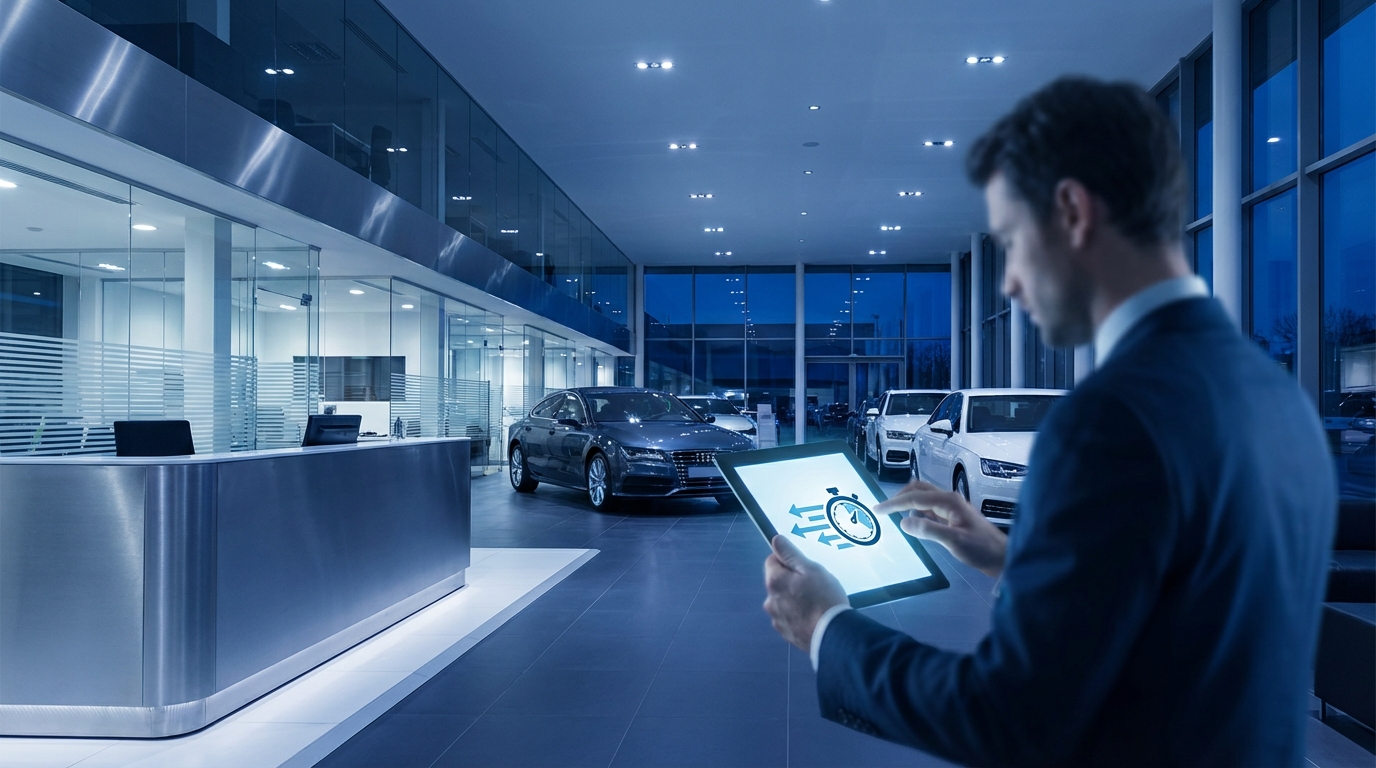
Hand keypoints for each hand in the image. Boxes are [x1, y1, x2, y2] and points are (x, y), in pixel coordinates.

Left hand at [763, 535, 848, 651]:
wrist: (833, 636)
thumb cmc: (824, 597)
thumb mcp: (811, 569)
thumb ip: (790, 554)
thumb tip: (775, 540)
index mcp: (774, 582)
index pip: (772, 561)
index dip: (788, 560)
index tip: (805, 568)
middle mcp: (770, 600)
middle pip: (778, 582)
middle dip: (791, 581)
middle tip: (814, 586)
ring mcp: (777, 619)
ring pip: (783, 601)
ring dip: (793, 599)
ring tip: (816, 604)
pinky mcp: (786, 634)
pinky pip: (789, 617)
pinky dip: (797, 616)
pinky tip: (813, 618)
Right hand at [874, 480, 1008, 577]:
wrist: (1001, 557)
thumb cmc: (980, 549)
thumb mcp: (953, 541)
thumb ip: (928, 530)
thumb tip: (904, 522)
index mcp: (948, 501)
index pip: (914, 498)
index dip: (894, 503)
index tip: (877, 510)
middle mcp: (949, 499)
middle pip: (918, 490)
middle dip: (899, 497)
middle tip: (883, 509)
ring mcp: (951, 507)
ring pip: (923, 497)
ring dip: (907, 502)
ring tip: (893, 513)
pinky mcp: (953, 516)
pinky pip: (929, 508)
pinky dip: (916, 510)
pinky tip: (913, 521)